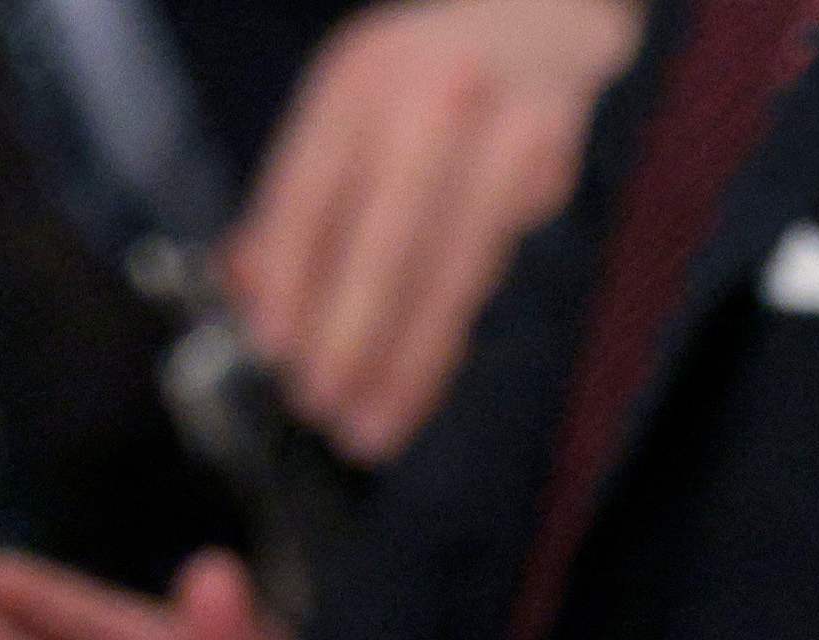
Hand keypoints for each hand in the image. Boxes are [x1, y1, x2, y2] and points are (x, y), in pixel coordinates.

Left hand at [225, 0, 639, 462]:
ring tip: (375, 422)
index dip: (290, 279)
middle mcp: (438, 99)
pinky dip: (463, 339)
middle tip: (325, 407)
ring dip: (410, 359)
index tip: (274, 352)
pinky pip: (505, 278)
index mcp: (363, 79)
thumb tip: (251, 294)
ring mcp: (513, 140)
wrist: (554, 26)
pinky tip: (435, 388)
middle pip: (388, 239)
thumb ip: (305, 193)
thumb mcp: (354, 105)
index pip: (313, 190)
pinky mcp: (567, 184)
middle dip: (352, 335)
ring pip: (456, 272)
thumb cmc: (441, 78)